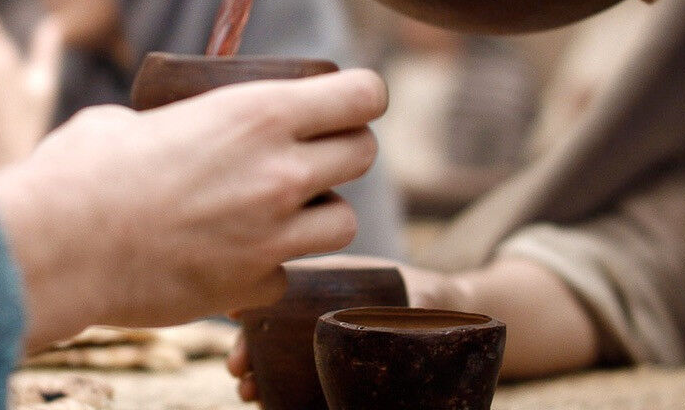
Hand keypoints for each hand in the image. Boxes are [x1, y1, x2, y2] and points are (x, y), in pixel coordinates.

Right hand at [0, 69, 387, 351]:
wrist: (55, 247)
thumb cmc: (84, 169)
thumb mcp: (141, 117)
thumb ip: (184, 119)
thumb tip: (176, 127)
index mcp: (259, 113)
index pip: (364, 95)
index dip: (361, 95)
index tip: (346, 102)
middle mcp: (280, 172)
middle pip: (364, 155)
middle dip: (342, 150)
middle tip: (307, 154)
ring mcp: (272, 235)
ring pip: (343, 222)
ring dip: (317, 213)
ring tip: (274, 209)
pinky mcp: (251, 286)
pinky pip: (287, 273)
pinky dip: (268, 266)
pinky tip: (230, 255)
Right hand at [226, 255, 454, 401]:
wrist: (450, 321)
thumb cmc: (431, 298)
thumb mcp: (419, 294)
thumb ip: (410, 305)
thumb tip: (402, 322)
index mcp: (331, 286)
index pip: (283, 290)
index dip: (255, 300)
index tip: (234, 311)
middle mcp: (320, 315)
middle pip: (272, 328)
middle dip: (248, 346)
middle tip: (238, 367)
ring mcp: (323, 346)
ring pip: (278, 358)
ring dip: (257, 373)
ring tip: (246, 390)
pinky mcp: (333, 374)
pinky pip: (298, 384)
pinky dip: (277, 394)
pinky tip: (266, 404)